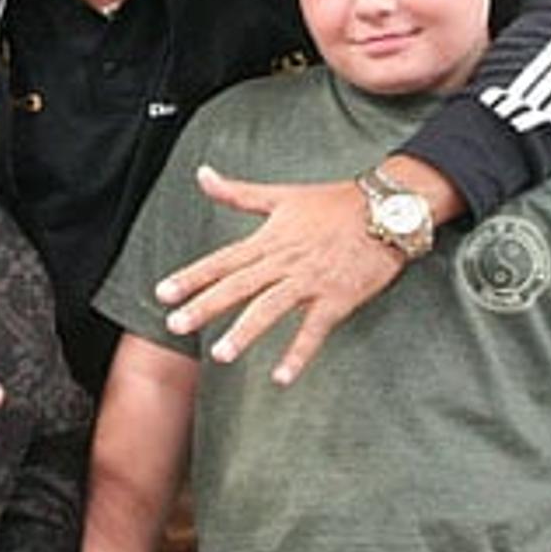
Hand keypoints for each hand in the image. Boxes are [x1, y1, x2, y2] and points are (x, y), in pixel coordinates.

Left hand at [154, 166, 401, 385]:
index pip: (223, 260)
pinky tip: (281, 378)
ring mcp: (310, 280)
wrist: (387, 208)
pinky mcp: (337, 298)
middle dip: (206, 305)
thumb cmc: (334, 203)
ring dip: (246, 331)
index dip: (192, 276)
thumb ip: (238, 192)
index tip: (163, 293)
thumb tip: (201, 173)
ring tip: (221, 354)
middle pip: (238, 285)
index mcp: (268, 239)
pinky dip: (298, 353)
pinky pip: (314, 330)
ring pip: (271, 307)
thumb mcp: (282, 194)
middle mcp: (284, 260)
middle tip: (176, 325)